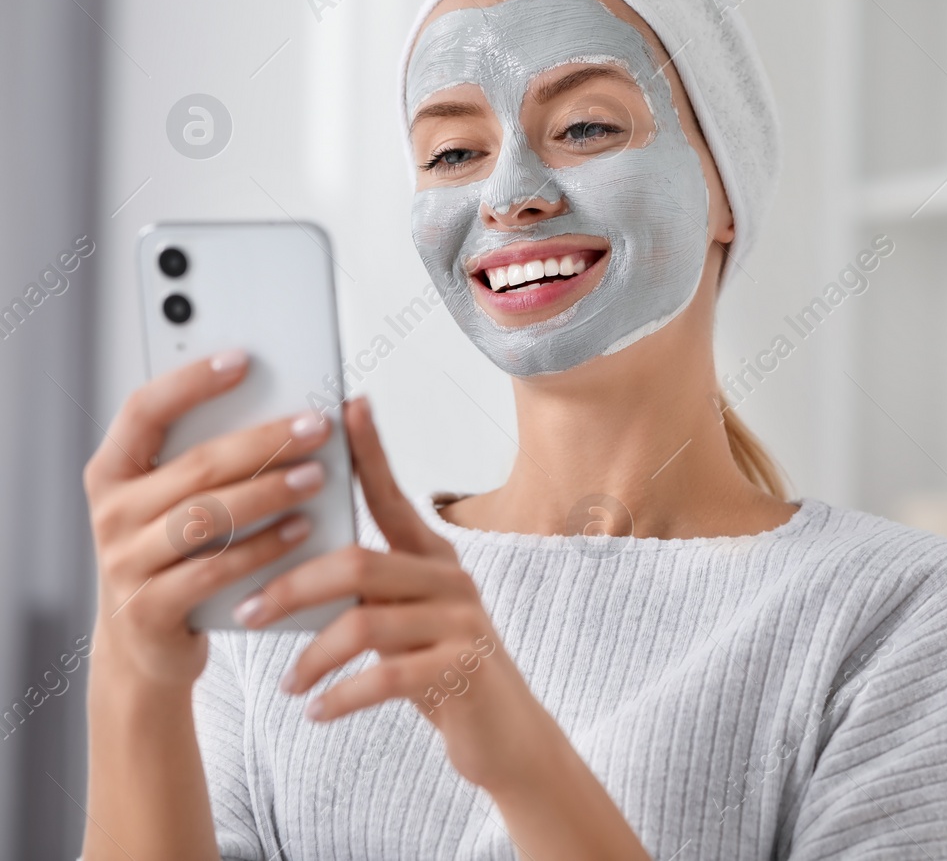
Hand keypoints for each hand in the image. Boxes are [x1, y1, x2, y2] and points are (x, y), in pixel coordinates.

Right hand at [83, 349, 330, 689]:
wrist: (144, 643)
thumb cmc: (175, 554)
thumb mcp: (173, 502)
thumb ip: (205, 460)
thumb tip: (282, 409)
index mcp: (113, 471)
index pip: (143, 410)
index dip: (191, 382)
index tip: (242, 359)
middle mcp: (111, 512)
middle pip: (196, 465)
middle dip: (264, 441)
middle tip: (316, 426)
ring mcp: (125, 562)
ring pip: (208, 516)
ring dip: (269, 492)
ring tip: (317, 475)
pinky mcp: (150, 607)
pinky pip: (215, 569)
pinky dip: (263, 546)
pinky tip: (302, 529)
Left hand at [242, 397, 545, 791]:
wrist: (504, 732)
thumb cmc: (438, 668)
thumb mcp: (403, 618)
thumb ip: (365, 589)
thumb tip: (287, 569)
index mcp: (432, 556)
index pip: (393, 495)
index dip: (369, 452)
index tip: (343, 408)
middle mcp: (451, 578)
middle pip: (358, 563)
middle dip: (292, 588)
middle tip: (247, 612)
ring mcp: (461, 622)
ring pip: (366, 621)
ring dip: (313, 655)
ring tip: (287, 681)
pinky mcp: (462, 669)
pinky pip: (386, 676)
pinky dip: (341, 694)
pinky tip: (316, 711)